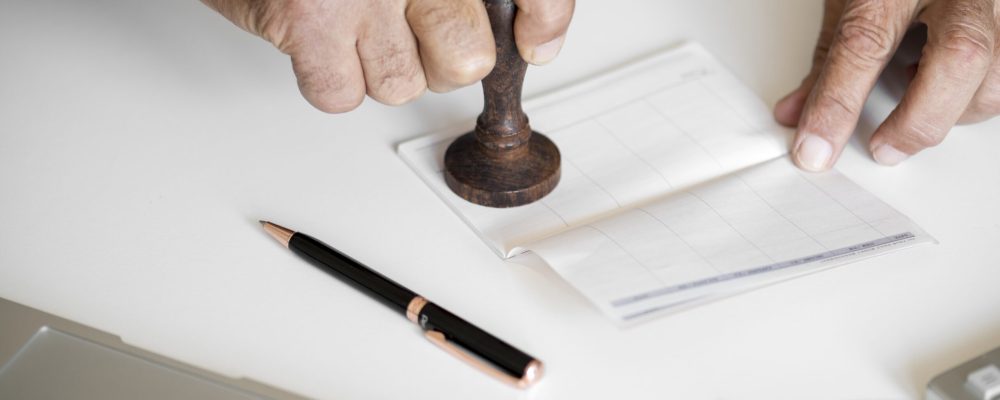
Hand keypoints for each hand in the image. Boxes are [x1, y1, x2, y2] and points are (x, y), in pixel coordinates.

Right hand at [202, 0, 573, 112]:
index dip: (545, 17)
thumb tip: (535, 38)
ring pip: (404, 86)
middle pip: (466, 60)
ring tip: (355, 23)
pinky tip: (323, 41)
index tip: (537, 41)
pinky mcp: (308, 17)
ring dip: (380, 67)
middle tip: (409, 27)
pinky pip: (344, 95)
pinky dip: (332, 79)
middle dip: (439, 58)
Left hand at [774, 0, 999, 169]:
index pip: (864, 43)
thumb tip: (796, 112)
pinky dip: (980, 93)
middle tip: (882, 148)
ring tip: (918, 109)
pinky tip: (950, 86)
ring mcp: (999, 2)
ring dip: (955, 111)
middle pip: (961, 56)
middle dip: (919, 119)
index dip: (836, 103)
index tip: (814, 147)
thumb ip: (828, 55)